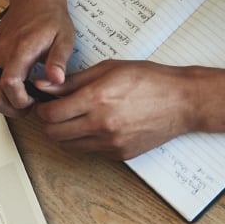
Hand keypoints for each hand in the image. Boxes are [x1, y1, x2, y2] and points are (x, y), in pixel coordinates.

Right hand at [0, 0, 74, 113]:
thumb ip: (59, 60)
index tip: (34, 100)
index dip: (21, 101)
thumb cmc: (49, 18)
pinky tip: (18, 81)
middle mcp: (0, 51)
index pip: (10, 84)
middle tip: (29, 104)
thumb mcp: (64, 38)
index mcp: (20, 48)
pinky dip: (0, 87)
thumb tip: (56, 79)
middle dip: (11, 108)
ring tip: (26, 93)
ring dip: (6, 99)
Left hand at [35, 60, 194, 159]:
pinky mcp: (121, 154)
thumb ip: (72, 81)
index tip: (45, 102)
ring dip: (65, 134)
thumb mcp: (107, 70)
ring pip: (70, 146)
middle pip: (55, 134)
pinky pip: (90, 151)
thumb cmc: (148, 79)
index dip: (42, 108)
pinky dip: (85, 140)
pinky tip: (94, 125)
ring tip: (73, 118)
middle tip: (56, 111)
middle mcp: (102, 125)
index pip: (51, 114)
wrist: (182, 101)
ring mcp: (112, 143)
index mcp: (96, 100)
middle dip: (49, 123)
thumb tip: (43, 85)